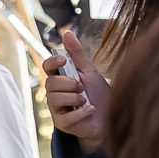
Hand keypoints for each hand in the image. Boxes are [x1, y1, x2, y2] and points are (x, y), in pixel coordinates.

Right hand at [40, 28, 110, 149]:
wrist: (111, 117)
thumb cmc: (98, 94)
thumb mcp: (89, 72)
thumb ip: (77, 54)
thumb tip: (66, 32)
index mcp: (60, 78)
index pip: (47, 67)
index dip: (52, 62)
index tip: (64, 59)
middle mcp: (55, 93)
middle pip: (50, 83)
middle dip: (68, 84)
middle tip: (82, 87)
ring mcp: (57, 109)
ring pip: (54, 99)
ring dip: (73, 98)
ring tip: (86, 99)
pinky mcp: (63, 124)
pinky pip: (66, 117)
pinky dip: (81, 112)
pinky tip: (91, 109)